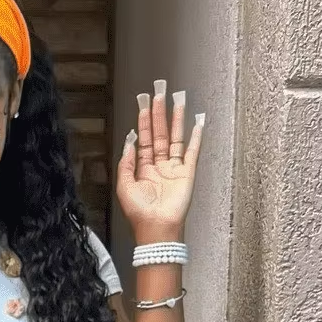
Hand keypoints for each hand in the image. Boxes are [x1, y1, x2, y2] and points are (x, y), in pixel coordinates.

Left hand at [116, 79, 203, 241]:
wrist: (156, 228)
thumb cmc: (139, 213)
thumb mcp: (124, 186)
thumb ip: (126, 163)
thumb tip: (128, 141)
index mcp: (144, 169)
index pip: (144, 140)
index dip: (143, 122)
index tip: (143, 104)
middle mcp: (160, 166)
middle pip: (160, 134)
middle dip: (159, 114)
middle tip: (159, 93)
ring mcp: (174, 169)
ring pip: (176, 138)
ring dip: (176, 119)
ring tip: (177, 101)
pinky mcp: (187, 173)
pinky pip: (192, 151)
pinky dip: (196, 137)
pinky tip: (197, 123)